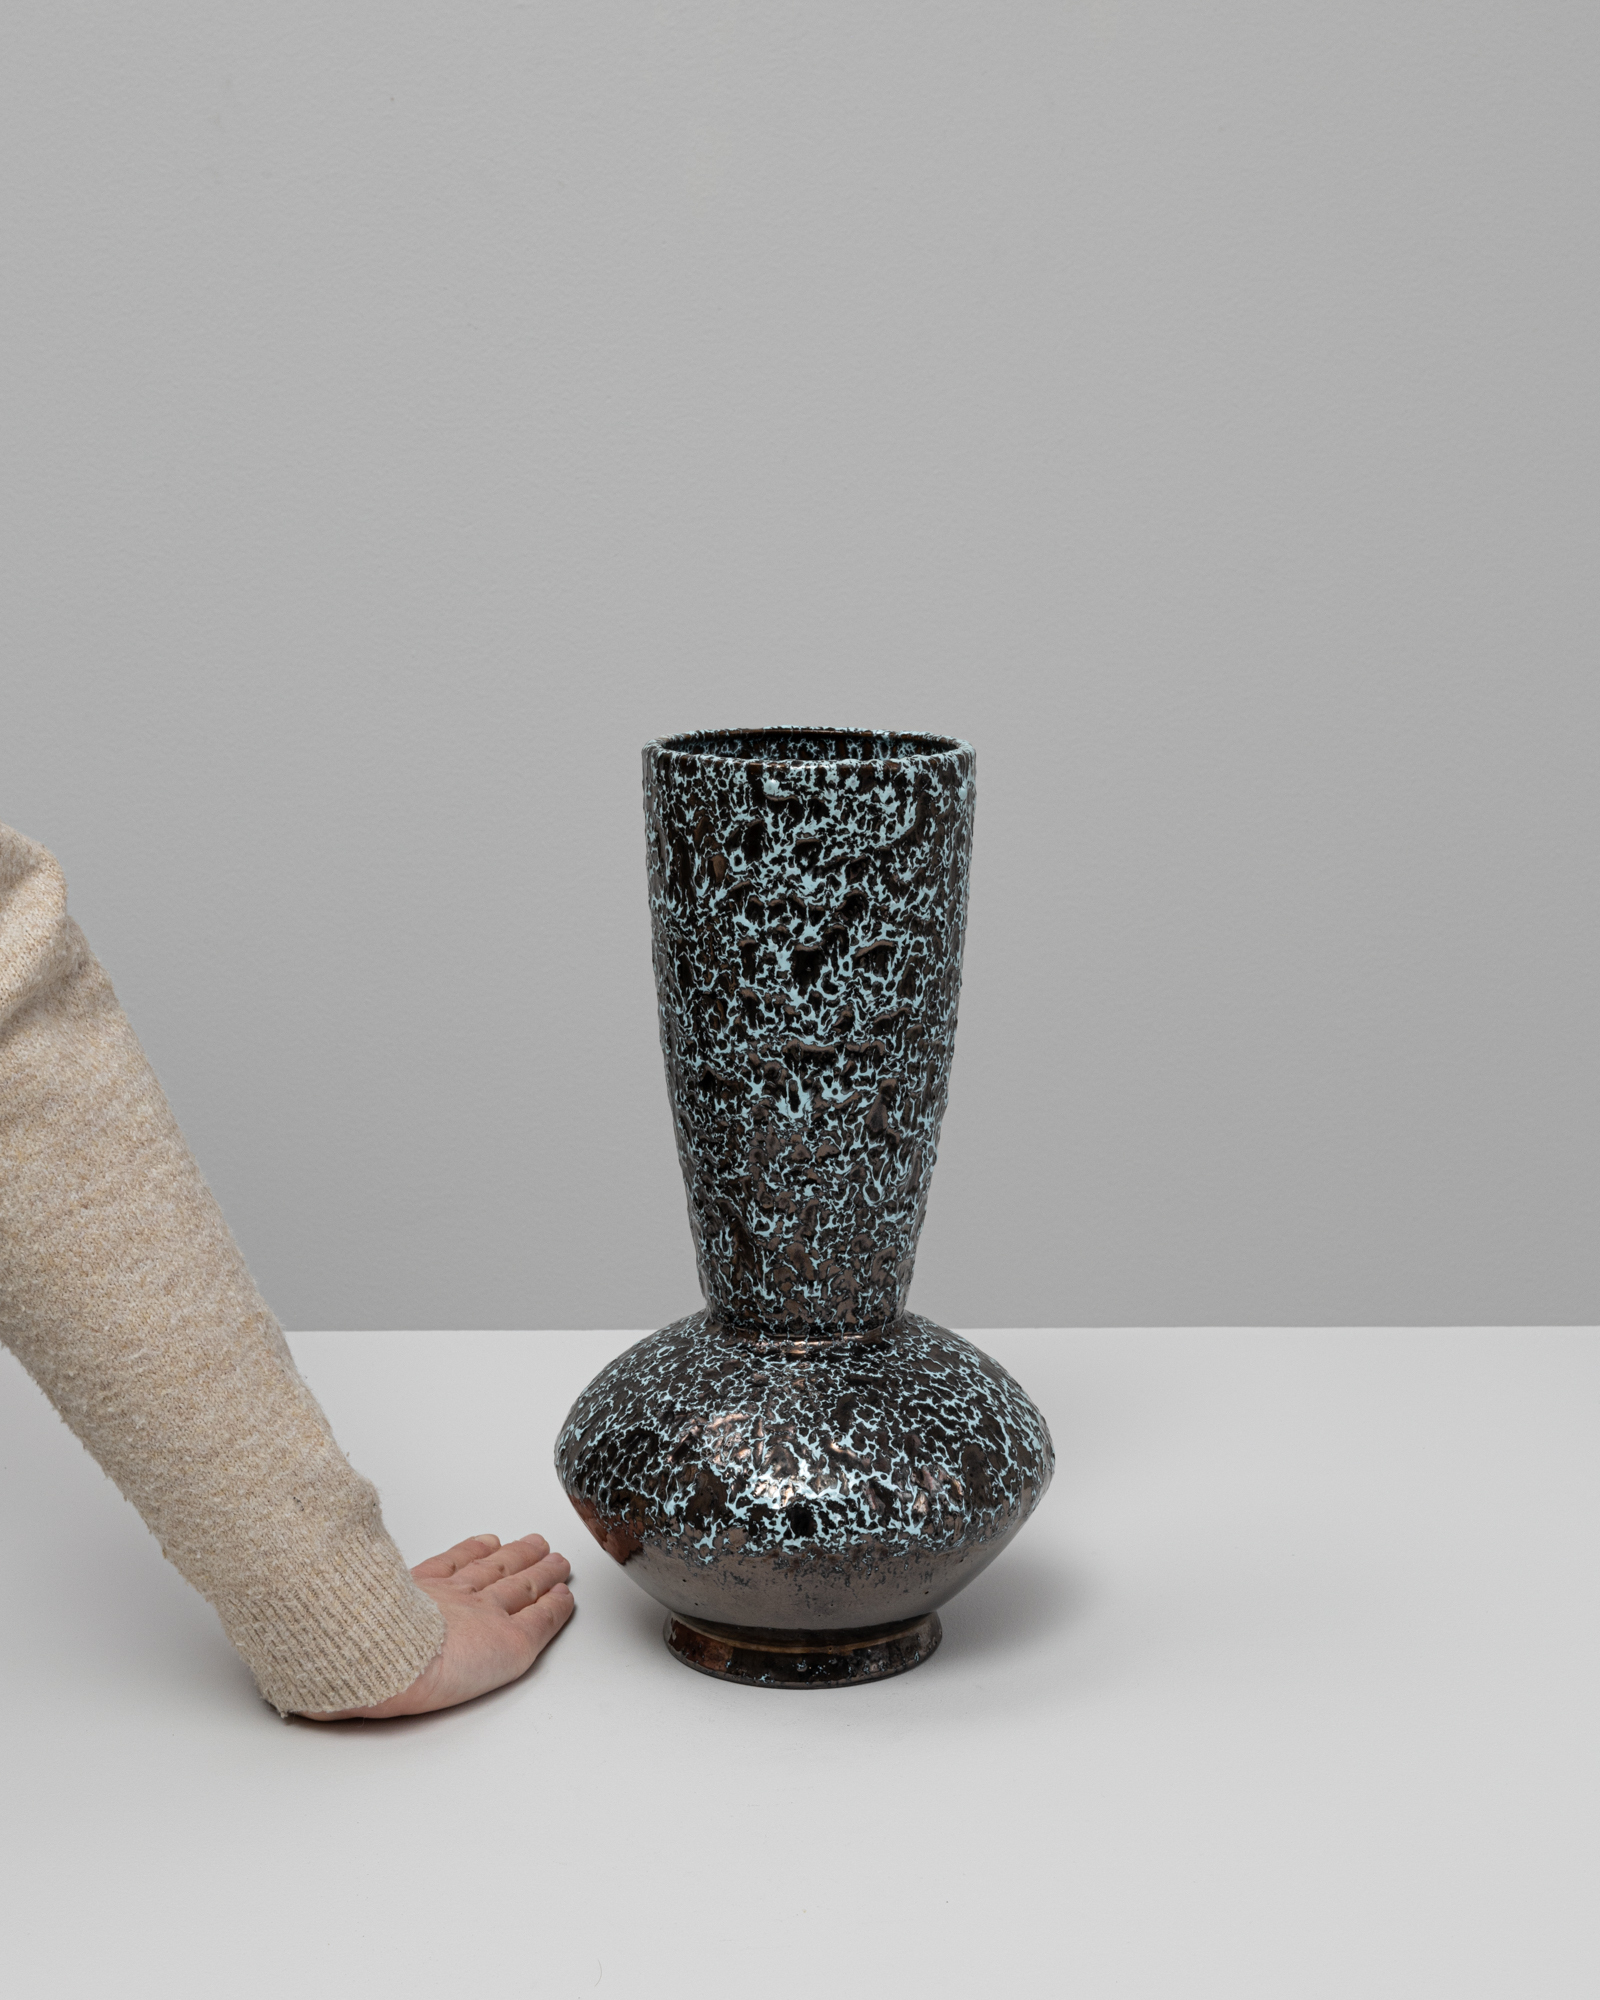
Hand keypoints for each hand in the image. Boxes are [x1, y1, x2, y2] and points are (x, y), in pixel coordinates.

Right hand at [302, 1533, 572, 1719]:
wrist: (377, 1658)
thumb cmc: (354, 1640)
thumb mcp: (343, 1602)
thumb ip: (339, 1582)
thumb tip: (307, 1562)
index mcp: (417, 1594)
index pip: (453, 1567)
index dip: (473, 1553)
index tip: (488, 1541)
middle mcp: (453, 1601)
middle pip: (495, 1570)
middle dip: (516, 1557)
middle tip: (537, 1544)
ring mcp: (484, 1618)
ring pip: (523, 1586)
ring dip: (541, 1572)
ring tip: (555, 1560)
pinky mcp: (511, 1643)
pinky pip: (543, 1619)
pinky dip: (555, 1607)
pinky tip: (563, 1598)